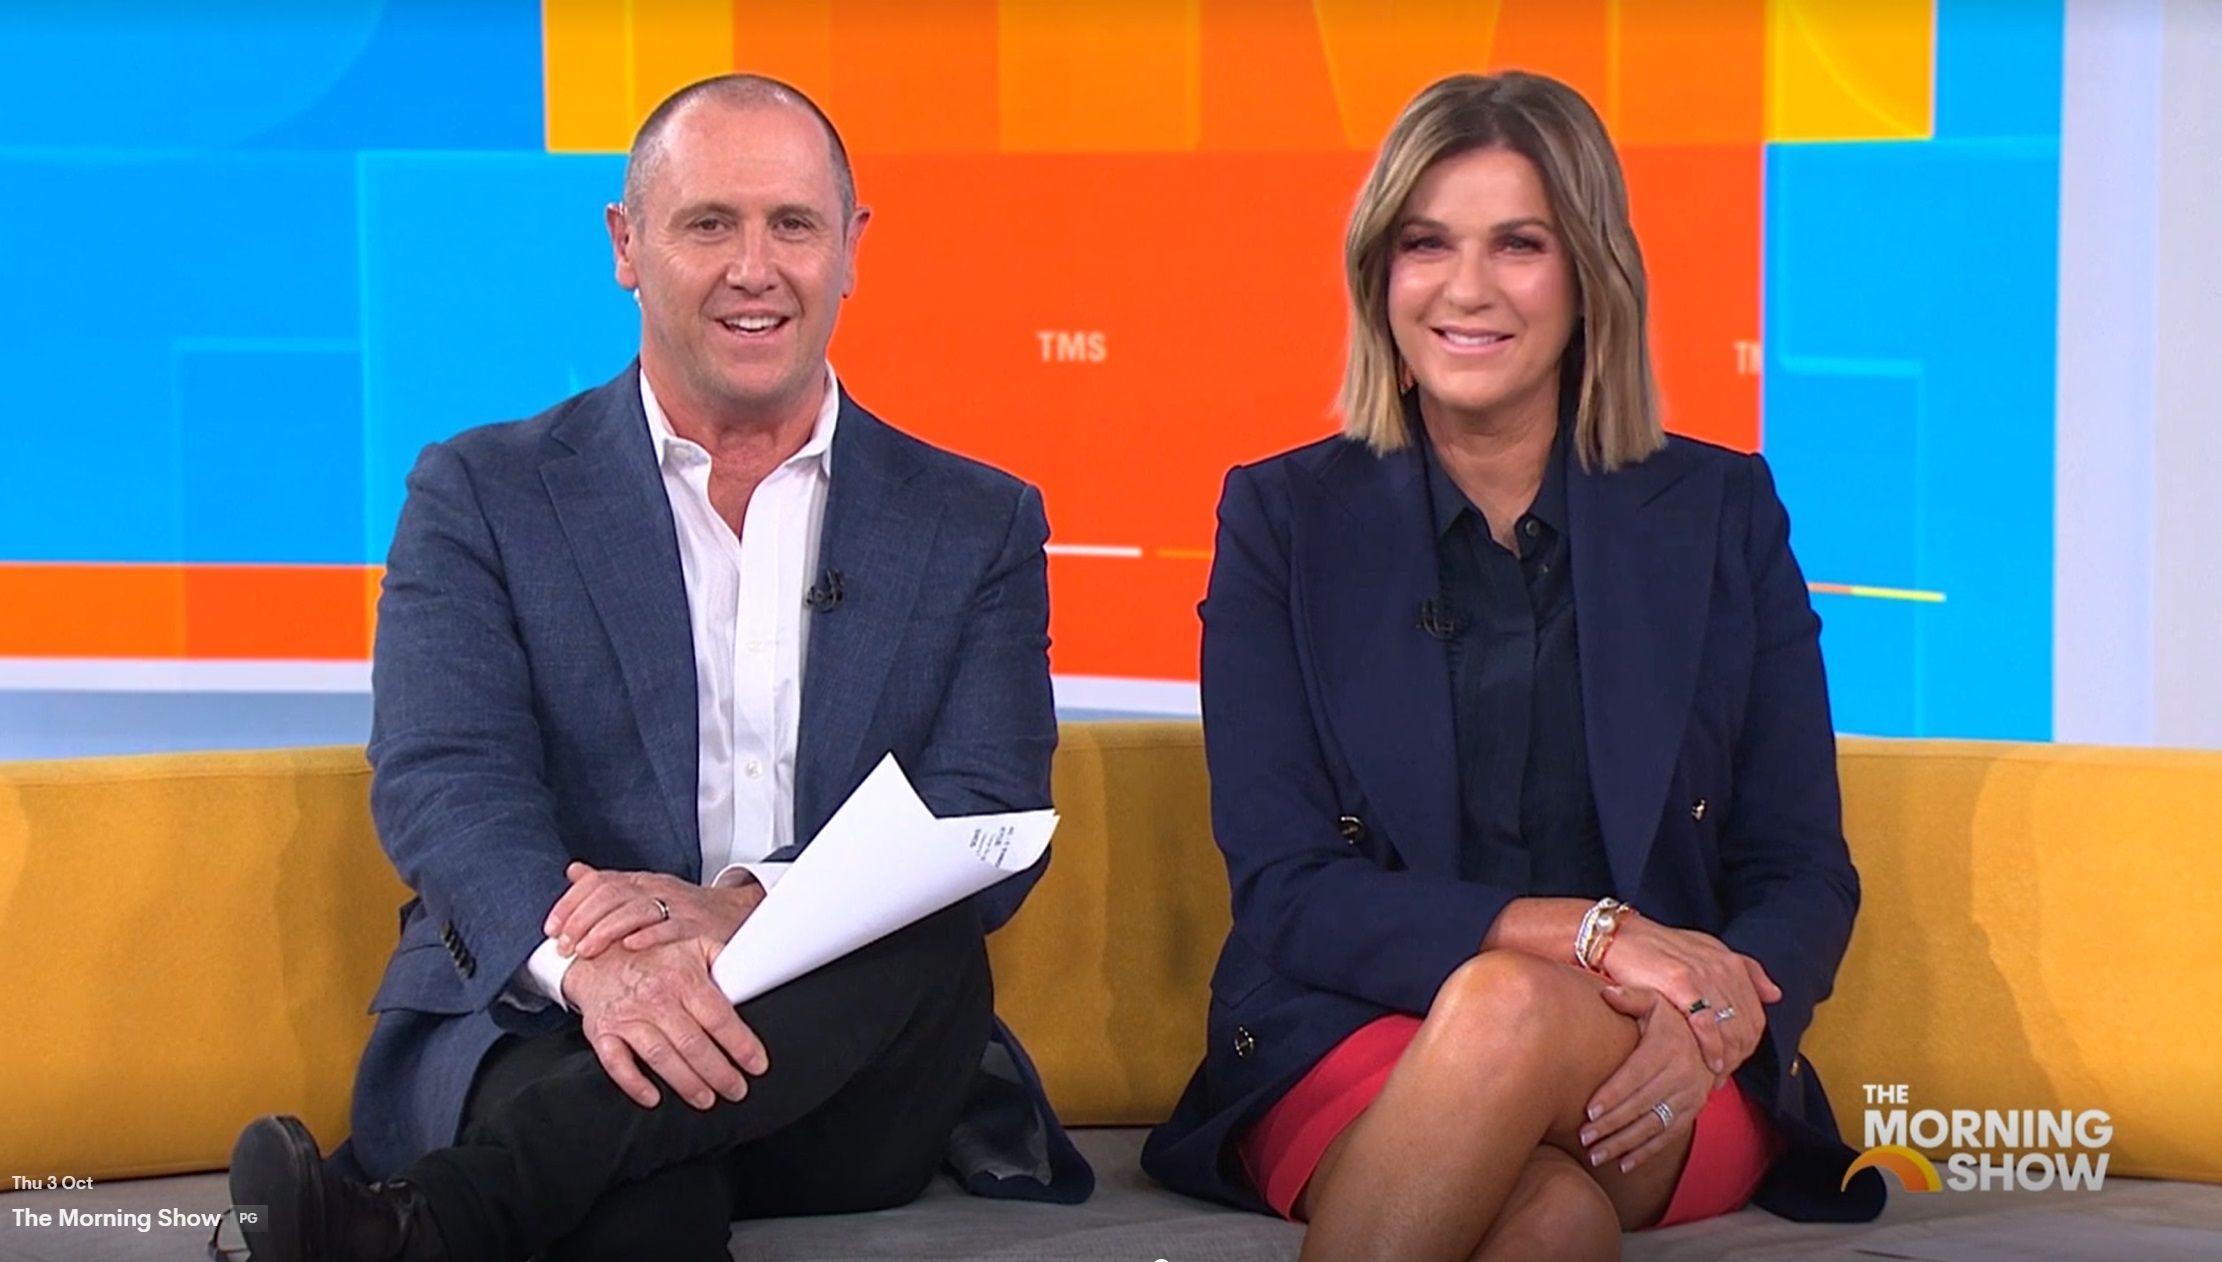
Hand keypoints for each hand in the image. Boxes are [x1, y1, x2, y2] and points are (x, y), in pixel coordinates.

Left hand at [547, 863, 763, 959]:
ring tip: (586, 950)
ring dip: (606, 931)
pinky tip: (631, 947)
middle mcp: (656, 888)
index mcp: (640, 881)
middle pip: (611, 895)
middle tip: (564, 945)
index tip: (552, 927)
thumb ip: (607, 884)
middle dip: (582, 920)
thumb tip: (574, 871)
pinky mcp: (697, 927)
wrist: (736, 914)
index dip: (571, 903)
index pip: (598, 882)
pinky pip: (672, 928)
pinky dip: (649, 937)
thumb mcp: (644, 891)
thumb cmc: (685, 909)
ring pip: (636, 910)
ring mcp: (677, 906)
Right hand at [562, 937, 767, 1110]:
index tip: (758, 1065)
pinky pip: (617, 1063)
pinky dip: (634, 1084)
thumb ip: (723, 960)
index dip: (742, 1045)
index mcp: (683, 978)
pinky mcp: (603, 1032)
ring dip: (687, 1084)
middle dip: (720, 1074)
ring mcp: (628, 1017)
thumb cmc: (653, 956)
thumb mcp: (692, 946)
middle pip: (694, 1045)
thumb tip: (752, 976)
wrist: (597, 953)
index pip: (720, 1018)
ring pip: (662, 1057)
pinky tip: (654, 1098)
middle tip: (737, 1091)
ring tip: (707, 1100)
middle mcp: (656, 999)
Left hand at [1579, 985, 1714, 1172]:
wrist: (1712, 1036)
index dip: (1612, 1095)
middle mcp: (1681, 1075)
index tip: (1588, 1111)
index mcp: (1667, 1048)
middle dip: (1610, 1124)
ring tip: (1595, 1155)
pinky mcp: (1692, 1112)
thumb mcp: (1657, 1000)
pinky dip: (1646, 1153)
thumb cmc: (1673, 1017)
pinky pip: (1668, 1136)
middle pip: (1640, 1105)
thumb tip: (1607, 992)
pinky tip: (1623, 1165)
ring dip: (1623, 1144)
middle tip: (1584, 1137)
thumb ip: (1632, 997)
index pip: (1635, 1076)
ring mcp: (1690, 1097)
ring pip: (1652, 1126)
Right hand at [1599, 916, 1780, 1078]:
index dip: (1749, 1046)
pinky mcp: (1679, 983)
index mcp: (1730, 963)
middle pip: (1746, 1026)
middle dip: (1739, 1057)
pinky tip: (1710, 1063)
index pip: (1756, 1016)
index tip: (1734, 1062)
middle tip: (1722, 1076)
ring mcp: (1702, 975)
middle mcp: (1721, 968)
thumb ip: (1744, 971)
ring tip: (1714, 1077)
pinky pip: (1705, 1023)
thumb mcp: (1706, 951)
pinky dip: (1711, 1048)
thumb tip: (1775, 994)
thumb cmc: (1659, 950)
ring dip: (1727, 1059)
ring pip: (1730, 1028)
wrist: (1619, 937)